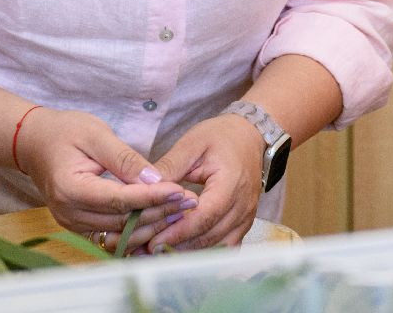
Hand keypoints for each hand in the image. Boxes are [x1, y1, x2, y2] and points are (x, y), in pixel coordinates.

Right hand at [15, 108, 190, 251]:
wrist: (34, 142)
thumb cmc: (65, 131)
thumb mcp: (97, 135)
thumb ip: (125, 159)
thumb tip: (155, 178)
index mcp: (71, 188)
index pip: (120, 200)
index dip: (152, 197)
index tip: (180, 190)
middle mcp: (69, 213)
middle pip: (122, 220)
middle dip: (158, 212)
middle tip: (189, 202)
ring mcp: (72, 223)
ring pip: (119, 232)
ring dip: (151, 224)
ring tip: (181, 211)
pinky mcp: (78, 225)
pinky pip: (111, 233)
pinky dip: (136, 228)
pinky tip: (160, 218)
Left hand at [143, 113, 263, 252]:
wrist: (250, 137)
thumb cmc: (221, 137)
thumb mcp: (192, 144)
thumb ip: (169, 167)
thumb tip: (142, 187)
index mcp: (231, 182)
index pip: (205, 215)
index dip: (179, 231)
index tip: (152, 241)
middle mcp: (243, 205)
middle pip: (209, 235)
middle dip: (176, 246)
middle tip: (144, 252)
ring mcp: (246, 217)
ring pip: (216, 246)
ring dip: (187, 253)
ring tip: (156, 255)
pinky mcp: (243, 224)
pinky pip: (225, 247)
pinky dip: (203, 253)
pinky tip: (180, 253)